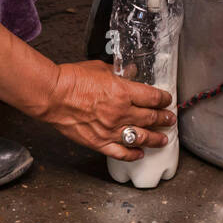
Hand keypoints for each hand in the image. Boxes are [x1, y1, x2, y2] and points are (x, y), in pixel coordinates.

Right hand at [36, 60, 174, 159]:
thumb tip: (130, 73)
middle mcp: (121, 113)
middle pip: (151, 118)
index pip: (152, 97)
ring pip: (141, 137)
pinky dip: (133, 154)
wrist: (53, 96)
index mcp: (123, 92)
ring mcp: (111, 130)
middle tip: (170, 119)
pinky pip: (121, 152)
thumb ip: (118, 73)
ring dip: (156, 138)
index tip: (166, 100)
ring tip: (163, 139)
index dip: (163, 99)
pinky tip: (140, 153)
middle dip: (164, 119)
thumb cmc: (72, 79)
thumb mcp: (100, 68)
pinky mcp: (99, 142)